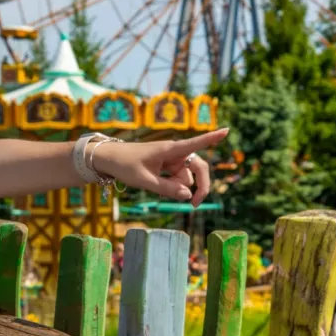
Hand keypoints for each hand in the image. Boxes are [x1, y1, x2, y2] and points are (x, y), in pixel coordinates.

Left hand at [96, 128, 227, 206]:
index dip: (212, 138)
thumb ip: (167, 189)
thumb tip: (188, 195)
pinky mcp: (166, 165)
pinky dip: (173, 186)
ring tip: (158, 187)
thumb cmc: (124, 165)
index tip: (227, 130)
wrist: (107, 159)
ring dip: (180, 187)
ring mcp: (170, 159)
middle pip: (198, 167)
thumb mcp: (145, 181)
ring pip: (186, 176)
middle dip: (199, 186)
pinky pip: (177, 178)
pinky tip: (159, 186)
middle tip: (194, 205)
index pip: (195, 144)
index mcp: (170, 149)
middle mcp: (174, 152)